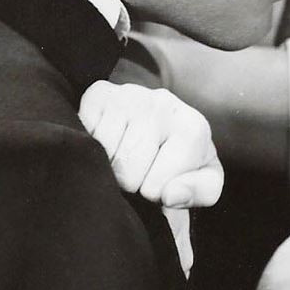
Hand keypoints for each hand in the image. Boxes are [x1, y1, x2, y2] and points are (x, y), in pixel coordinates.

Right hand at [78, 81, 223, 209]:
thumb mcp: (204, 183)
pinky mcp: (100, 93)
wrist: (163, 123)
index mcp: (193, 130)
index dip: (153, 194)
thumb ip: (197, 193)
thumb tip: (171, 195)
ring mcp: (130, 95)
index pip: (155, 187)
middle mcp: (164, 105)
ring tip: (125, 155)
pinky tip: (108, 141)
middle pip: (126, 172)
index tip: (160, 179)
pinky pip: (85, 134)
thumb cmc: (184, 161)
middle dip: (129, 182)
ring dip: (109, 165)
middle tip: (139, 169)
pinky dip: (92, 146)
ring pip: (104, 155)